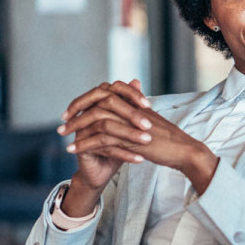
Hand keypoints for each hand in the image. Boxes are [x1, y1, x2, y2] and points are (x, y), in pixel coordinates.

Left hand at [61, 80, 218, 195]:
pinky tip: (73, 151)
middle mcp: (131, 107)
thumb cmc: (168, 138)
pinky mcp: (130, 138)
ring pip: (95, 121)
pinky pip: (100, 139)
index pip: (103, 93)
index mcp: (134, 101)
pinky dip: (84, 144)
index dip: (85, 100)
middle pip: (96, 103)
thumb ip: (134, 111)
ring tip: (63, 139)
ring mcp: (130, 121)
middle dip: (75, 113)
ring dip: (76, 130)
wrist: (183, 150)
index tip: (71, 111)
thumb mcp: (149, 120)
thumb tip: (123, 113)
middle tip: (62, 125)